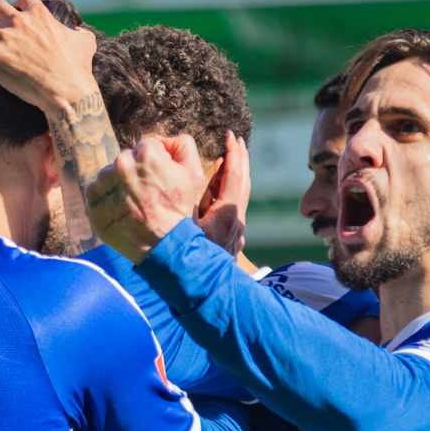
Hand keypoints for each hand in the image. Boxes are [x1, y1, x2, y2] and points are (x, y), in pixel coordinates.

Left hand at [0, 0, 97, 115]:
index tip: (11, 10)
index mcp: (39, 15)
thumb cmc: (77, 69)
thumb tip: (82, 33)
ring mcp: (4, 38)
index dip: (15, 4)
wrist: (68, 90)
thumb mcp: (84, 45)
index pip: (22, 0)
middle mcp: (18, 22)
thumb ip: (81, 35)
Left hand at [86, 134, 204, 263]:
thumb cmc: (180, 209)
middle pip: (126, 159)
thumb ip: (182, 144)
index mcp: (146, 154)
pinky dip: (108, 199)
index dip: (155, 163)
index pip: (146, 147)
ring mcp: (104, 183)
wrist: (162, 244)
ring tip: (134, 204)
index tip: (159, 181)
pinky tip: (122, 211)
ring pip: (111, 175)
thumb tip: (163, 140)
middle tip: (147, 195)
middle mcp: (121, 164)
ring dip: (120, 185)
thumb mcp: (194, 173)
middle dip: (135, 172)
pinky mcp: (92, 200)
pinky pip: (99, 192)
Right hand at [197, 132, 249, 256]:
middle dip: (240, 159)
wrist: (206, 294)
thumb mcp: (186, 225)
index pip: (235, 177)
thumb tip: (195, 177)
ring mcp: (236, 231)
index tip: (230, 136)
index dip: (233, 154)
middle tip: (235, 140)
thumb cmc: (190, 259)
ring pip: (240, 196)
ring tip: (229, 158)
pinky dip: (228, 191)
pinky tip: (219, 189)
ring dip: (235, 175)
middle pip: (243, 183)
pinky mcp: (231, 239)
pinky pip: (233, 207)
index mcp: (228, 214)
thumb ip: (191, 202)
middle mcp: (237, 221)